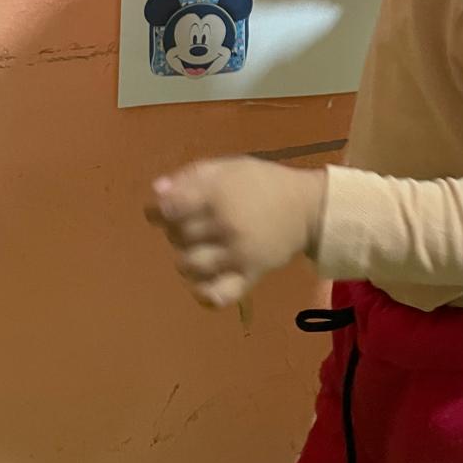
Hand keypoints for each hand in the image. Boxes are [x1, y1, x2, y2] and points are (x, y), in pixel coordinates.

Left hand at [146, 156, 325, 307]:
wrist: (306, 208)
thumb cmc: (262, 183)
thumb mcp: (228, 167)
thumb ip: (190, 177)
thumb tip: (156, 193)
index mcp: (219, 193)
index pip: (169, 208)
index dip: (156, 211)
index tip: (161, 211)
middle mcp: (226, 225)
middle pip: (176, 236)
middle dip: (176, 230)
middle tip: (193, 224)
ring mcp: (237, 254)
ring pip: (188, 266)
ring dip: (186, 258)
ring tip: (201, 249)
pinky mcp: (250, 276)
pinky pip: (218, 295)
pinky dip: (203, 294)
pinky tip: (203, 283)